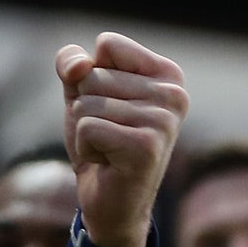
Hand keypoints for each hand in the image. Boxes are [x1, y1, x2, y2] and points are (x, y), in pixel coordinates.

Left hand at [56, 32, 188, 246]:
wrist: (109, 201)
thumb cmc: (99, 143)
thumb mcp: (81, 94)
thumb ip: (73, 64)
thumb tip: (80, 65)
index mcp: (167, 74)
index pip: (108, 44)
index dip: (90, 76)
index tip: (109, 106)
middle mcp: (174, 93)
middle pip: (93, 75)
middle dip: (86, 108)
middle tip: (108, 134)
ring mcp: (164, 120)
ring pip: (87, 103)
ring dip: (85, 130)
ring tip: (108, 148)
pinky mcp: (146, 145)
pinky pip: (87, 128)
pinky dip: (86, 147)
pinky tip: (108, 162)